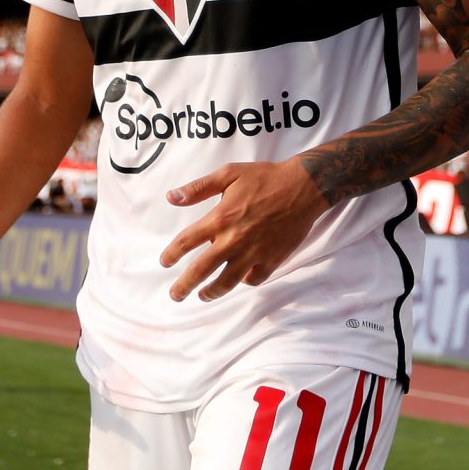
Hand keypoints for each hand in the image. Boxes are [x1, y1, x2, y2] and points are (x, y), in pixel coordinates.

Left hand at [159, 160, 329, 303]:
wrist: (304, 187)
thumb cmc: (265, 177)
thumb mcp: (229, 174)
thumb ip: (198, 188)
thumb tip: (171, 197)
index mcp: (220, 218)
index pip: (186, 242)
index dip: (171, 254)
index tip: (164, 262)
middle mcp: (233, 240)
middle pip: (201, 270)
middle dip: (184, 286)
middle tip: (175, 295)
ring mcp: (253, 253)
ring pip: (226, 282)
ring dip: (211, 292)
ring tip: (203, 296)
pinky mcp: (272, 260)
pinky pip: (253, 279)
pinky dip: (244, 281)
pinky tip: (238, 279)